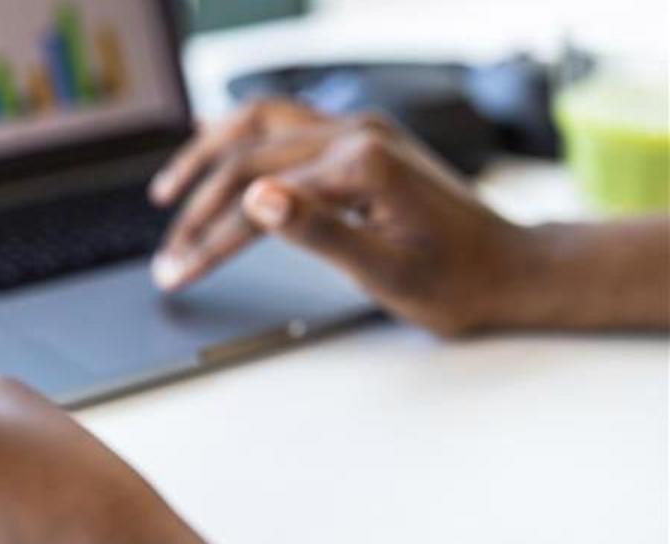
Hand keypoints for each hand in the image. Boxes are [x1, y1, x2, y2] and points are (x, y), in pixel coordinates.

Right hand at [149, 99, 531, 335]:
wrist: (512, 270)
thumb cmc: (458, 281)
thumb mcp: (386, 271)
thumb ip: (319, 231)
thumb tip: (257, 199)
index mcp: (363, 163)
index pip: (259, 198)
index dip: (210, 239)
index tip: (177, 273)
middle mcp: (357, 132)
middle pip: (247, 155)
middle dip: (198, 208)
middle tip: (169, 254)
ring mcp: (359, 130)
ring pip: (259, 125)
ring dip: (209, 155)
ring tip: (169, 192)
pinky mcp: (360, 140)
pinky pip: (285, 124)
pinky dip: (241, 136)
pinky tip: (214, 146)